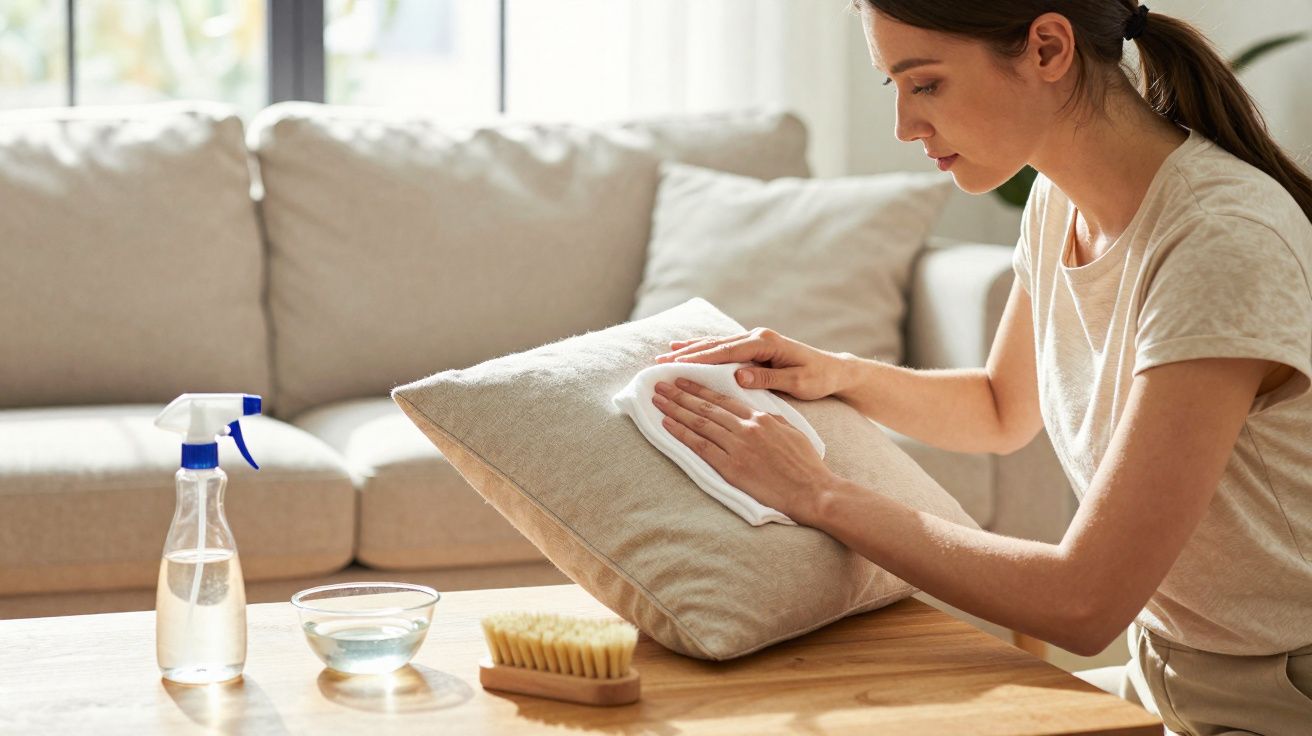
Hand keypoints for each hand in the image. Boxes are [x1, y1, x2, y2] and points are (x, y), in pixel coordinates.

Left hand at [651, 376, 839, 527]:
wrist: (813, 491)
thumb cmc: (805, 465)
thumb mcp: (791, 432)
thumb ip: (770, 420)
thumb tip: (756, 413)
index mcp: (761, 417)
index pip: (723, 399)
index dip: (700, 389)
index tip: (683, 380)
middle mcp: (747, 428)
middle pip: (706, 408)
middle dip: (680, 394)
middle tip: (660, 384)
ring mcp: (738, 447)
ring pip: (700, 423)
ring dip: (675, 409)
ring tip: (658, 400)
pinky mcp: (732, 467)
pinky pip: (701, 447)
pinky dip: (682, 433)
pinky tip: (667, 424)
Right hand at [654, 328, 848, 400]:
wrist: (834, 370)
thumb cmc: (818, 378)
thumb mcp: (797, 382)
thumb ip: (768, 379)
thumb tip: (739, 376)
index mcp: (766, 343)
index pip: (727, 352)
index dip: (700, 359)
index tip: (676, 365)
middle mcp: (758, 336)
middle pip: (716, 344)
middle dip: (687, 353)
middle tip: (659, 362)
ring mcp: (755, 339)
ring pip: (717, 344)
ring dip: (691, 349)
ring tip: (665, 354)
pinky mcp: (754, 347)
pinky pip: (724, 347)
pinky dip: (704, 348)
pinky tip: (686, 349)